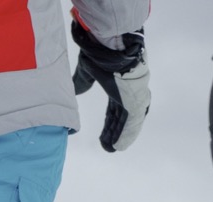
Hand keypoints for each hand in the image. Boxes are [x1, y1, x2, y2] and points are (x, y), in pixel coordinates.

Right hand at [72, 23, 149, 152]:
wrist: (110, 42)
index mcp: (119, 84)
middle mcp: (129, 91)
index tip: (105, 135)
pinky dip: (125, 135)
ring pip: (128, 121)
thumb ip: (82, 82)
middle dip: (114, 131)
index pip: (115, 109)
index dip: (109, 123)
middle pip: (122, 117)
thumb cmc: (99, 49)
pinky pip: (132, 122)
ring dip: (119, 136)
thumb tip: (76, 91)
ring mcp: (135, 95)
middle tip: (108, 145)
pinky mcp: (136, 99)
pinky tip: (118, 146)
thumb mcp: (87, 69)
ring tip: (112, 149)